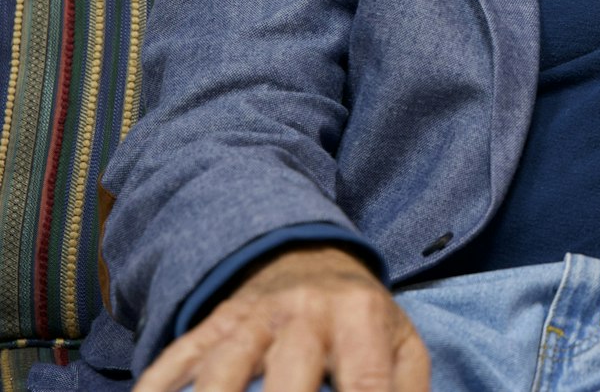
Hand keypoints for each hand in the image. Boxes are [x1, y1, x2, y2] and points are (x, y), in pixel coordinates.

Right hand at [133, 246, 427, 391]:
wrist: (307, 256)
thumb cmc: (362, 320)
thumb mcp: (402, 343)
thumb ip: (407, 389)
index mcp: (360, 316)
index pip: (365, 387)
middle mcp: (303, 314)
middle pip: (286, 382)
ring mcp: (249, 319)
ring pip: (222, 374)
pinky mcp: (209, 327)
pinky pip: (174, 362)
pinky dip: (158, 390)